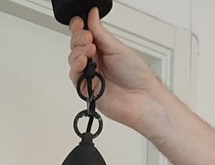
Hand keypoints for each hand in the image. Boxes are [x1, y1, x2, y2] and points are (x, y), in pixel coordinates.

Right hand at [68, 8, 158, 131]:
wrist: (141, 98)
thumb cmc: (137, 76)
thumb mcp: (118, 48)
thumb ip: (101, 33)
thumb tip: (92, 15)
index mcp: (103, 50)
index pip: (85, 35)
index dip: (80, 27)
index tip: (81, 22)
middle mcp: (95, 62)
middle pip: (76, 46)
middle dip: (79, 38)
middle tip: (88, 39)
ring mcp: (90, 76)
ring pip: (73, 59)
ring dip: (78, 51)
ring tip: (90, 50)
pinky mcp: (86, 90)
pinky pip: (74, 76)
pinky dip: (76, 66)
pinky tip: (84, 61)